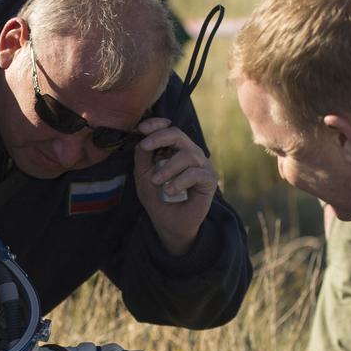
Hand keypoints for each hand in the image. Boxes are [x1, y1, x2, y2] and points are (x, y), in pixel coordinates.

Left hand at [133, 117, 218, 255]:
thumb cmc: (159, 200)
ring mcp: (201, 166)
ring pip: (187, 154)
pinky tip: (170, 191)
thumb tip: (141, 140)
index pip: (169, 129)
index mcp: (175, 151)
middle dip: (160, 137)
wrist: (171, 225)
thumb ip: (143, 159)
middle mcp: (190, 154)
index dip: (156, 125)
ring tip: (156, 181)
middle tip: (145, 146)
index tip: (141, 128)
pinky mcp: (209, 180)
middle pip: (178, 135)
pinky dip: (180, 181)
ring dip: (168, 167)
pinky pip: (195, 173)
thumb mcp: (144, 178)